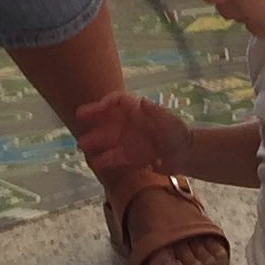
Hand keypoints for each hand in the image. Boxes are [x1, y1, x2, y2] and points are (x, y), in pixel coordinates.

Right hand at [73, 91, 190, 184]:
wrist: (186, 155)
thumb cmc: (178, 133)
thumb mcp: (169, 121)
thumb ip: (155, 112)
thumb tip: (142, 101)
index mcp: (138, 112)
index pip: (118, 102)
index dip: (105, 103)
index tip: (97, 108)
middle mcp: (130, 124)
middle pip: (108, 119)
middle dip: (93, 118)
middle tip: (78, 120)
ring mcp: (129, 141)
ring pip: (108, 139)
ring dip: (95, 140)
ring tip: (82, 145)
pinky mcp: (131, 157)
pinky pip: (115, 157)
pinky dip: (106, 160)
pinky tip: (95, 163)